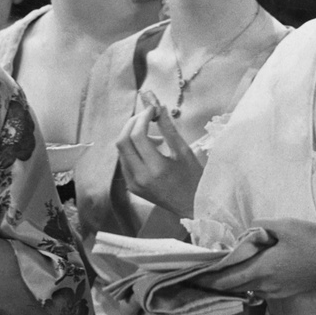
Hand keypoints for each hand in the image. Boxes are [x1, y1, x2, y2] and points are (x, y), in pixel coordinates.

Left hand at [115, 96, 204, 220]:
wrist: (191, 206)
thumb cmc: (194, 179)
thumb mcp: (184, 151)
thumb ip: (169, 129)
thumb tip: (159, 108)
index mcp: (155, 168)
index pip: (137, 136)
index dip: (142, 118)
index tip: (152, 109)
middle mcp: (140, 177)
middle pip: (122, 142)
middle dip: (132, 123)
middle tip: (147, 116)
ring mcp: (133, 183)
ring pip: (121, 151)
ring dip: (132, 136)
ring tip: (154, 136)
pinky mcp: (131, 186)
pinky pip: (125, 161)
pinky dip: (133, 149)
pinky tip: (149, 149)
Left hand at [207, 218, 315, 301]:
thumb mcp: (287, 226)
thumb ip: (260, 228)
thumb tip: (244, 234)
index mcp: (262, 269)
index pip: (224, 279)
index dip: (204, 279)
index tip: (188, 276)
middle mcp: (264, 285)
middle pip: (231, 287)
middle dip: (213, 281)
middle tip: (197, 274)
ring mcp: (275, 292)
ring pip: (245, 288)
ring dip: (231, 281)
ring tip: (218, 270)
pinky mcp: (284, 292)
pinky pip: (258, 288)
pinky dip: (246, 281)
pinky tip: (245, 270)